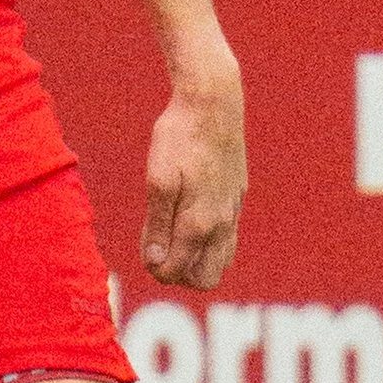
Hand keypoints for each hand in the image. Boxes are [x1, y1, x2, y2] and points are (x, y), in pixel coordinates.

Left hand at [142, 65, 245, 286]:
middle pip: (207, 278)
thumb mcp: (158, 178)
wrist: (214, 103)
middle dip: (180, 274)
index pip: (178, 271)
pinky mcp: (237, 197)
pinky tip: (190, 218)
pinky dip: (209, 241)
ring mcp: (233, 211)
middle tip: (158, 249)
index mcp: (200, 222)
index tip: (144, 249)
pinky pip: (228, 237)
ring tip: (172, 235)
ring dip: (196, 259)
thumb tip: (156, 261)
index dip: (156, 268)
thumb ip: (158, 224)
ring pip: (221, 260)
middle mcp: (222, 223)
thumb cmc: (180, 137)